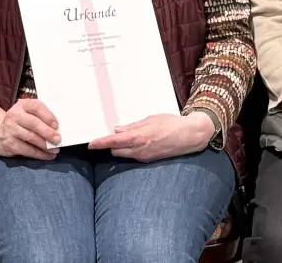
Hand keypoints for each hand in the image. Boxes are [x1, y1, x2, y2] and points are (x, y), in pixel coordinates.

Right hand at [0, 98, 58, 159]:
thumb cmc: (19, 122)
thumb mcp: (26, 113)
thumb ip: (40, 116)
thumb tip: (58, 129)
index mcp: (22, 105)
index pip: (36, 107)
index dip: (47, 116)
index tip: (57, 125)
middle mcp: (14, 116)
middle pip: (34, 124)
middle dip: (48, 133)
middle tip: (58, 140)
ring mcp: (10, 130)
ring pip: (31, 138)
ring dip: (45, 145)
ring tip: (55, 149)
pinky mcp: (9, 144)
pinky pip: (27, 150)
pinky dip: (39, 154)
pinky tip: (48, 156)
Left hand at [88, 112, 214, 161]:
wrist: (190, 136)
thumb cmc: (172, 124)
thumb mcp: (151, 119)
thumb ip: (133, 126)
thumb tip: (117, 130)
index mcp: (139, 138)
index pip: (114, 142)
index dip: (101, 143)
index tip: (91, 143)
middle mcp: (140, 150)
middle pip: (116, 151)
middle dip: (111, 145)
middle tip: (110, 135)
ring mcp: (144, 157)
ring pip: (124, 155)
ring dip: (120, 148)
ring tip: (125, 136)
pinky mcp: (149, 160)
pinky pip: (134, 156)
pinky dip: (130, 150)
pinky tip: (137, 142)